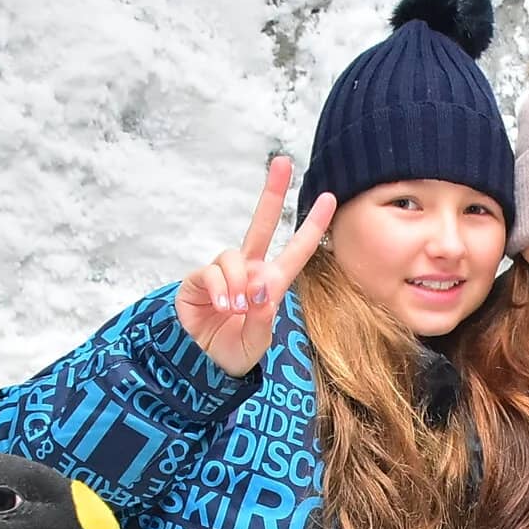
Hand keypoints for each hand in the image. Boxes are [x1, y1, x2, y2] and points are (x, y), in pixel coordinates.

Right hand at [176, 155, 335, 378]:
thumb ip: (262, 316)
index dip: (312, 225)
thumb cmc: (236, 351)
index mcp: (270, 283)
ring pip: (232, 256)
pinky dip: (220, 290)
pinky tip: (222, 307)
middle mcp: (248, 271)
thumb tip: (258, 287)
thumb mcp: (258, 340)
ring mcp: (223, 273)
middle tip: (282, 162)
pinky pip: (212, 273)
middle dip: (272, 193)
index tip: (329, 197)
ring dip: (237, 283)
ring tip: (236, 309)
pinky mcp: (199, 280)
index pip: (296, 250)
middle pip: (262, 224)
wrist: (204, 366)